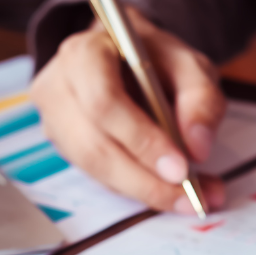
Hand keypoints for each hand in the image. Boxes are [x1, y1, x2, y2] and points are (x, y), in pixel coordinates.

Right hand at [30, 7, 226, 212]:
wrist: (125, 58)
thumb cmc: (155, 59)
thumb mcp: (189, 65)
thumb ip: (201, 99)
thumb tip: (197, 148)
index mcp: (86, 53)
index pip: (103, 101)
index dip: (140, 138)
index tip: (179, 168)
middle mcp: (58, 87)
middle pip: (93, 145)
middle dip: (143, 178)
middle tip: (187, 196)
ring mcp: (54, 120)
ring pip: (94, 168)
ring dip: (142, 190)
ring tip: (186, 200)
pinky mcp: (63, 146)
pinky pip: (98, 176)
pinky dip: (134, 189)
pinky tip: (167, 192)